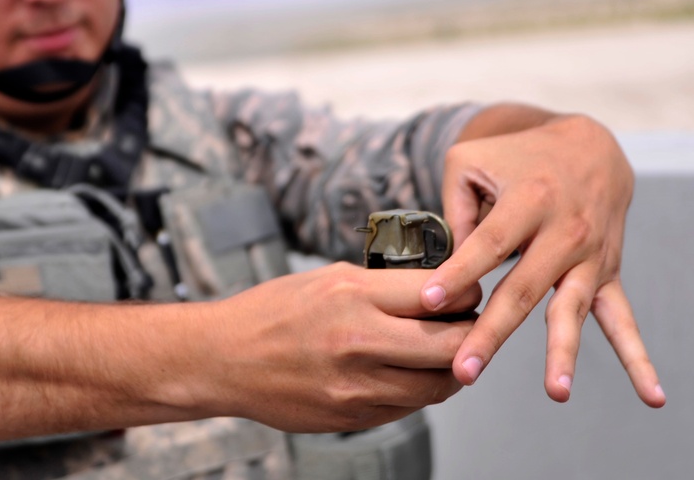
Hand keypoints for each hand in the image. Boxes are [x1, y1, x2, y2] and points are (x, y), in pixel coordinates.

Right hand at [208, 263, 480, 432]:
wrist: (224, 359)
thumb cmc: (272, 312)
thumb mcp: (326, 278)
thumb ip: (382, 287)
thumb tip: (436, 292)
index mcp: (352, 294)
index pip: (440, 293)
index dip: (465, 293)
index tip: (466, 293)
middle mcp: (358, 339)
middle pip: (451, 343)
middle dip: (470, 333)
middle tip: (467, 326)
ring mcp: (356, 384)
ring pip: (438, 384)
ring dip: (450, 369)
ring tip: (442, 354)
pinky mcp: (352, 415)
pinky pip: (409, 407)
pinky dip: (419, 390)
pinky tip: (408, 374)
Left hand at [422, 112, 663, 406]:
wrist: (588, 146)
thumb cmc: (517, 157)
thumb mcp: (471, 161)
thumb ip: (454, 210)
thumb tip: (450, 265)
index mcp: (528, 199)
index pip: (489, 243)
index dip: (459, 271)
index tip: (430, 301)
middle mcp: (564, 230)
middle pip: (524, 288)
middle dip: (493, 332)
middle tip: (466, 369)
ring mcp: (589, 256)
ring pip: (572, 308)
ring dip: (563, 351)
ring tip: (557, 390)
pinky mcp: (606, 273)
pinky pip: (623, 319)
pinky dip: (638, 358)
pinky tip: (651, 394)